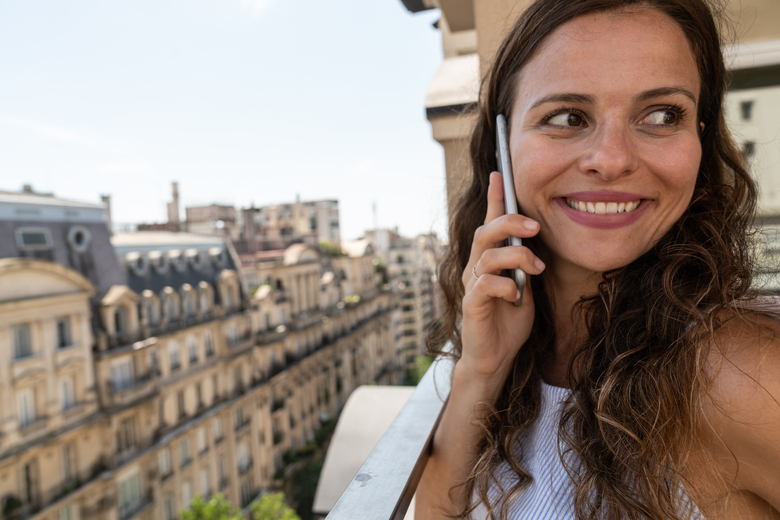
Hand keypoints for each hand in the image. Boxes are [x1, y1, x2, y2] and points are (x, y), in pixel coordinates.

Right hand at [460, 171, 544, 384]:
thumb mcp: (525, 286)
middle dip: (510, 223)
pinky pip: (485, 284)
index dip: (495, 198)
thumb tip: (534, 241)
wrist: (496, 357)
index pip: (490, 223)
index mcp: (489, 260)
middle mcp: (475, 268)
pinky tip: (516, 295)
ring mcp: (471, 285)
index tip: (500, 172)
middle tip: (535, 227)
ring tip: (536, 270)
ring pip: (487, 255)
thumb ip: (525, 264)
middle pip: (485, 232)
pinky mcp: (471, 304)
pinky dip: (505, 285)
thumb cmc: (509, 321)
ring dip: (517, 257)